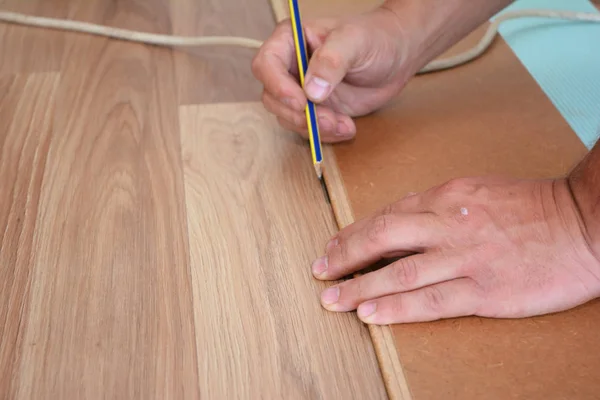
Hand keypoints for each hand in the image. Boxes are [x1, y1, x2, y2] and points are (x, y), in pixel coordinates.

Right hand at [251, 7, 414, 141]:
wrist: (398, 56)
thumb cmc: (376, 38)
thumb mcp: (355, 42)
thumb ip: (331, 61)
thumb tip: (312, 91)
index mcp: (291, 40)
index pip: (266, 64)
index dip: (278, 86)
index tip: (301, 102)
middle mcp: (290, 67)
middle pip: (273, 98)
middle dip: (299, 114)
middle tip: (328, 119)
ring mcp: (301, 91)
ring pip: (289, 118)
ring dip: (314, 128)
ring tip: (344, 124)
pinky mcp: (315, 111)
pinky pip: (308, 130)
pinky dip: (326, 135)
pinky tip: (348, 128)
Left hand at [311, 176, 599, 323]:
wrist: (584, 223)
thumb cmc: (533, 207)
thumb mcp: (478, 191)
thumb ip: (439, 206)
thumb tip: (403, 222)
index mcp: (447, 197)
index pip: (387, 215)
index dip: (355, 233)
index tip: (333, 246)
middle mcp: (449, 224)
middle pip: (383, 237)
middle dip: (345, 255)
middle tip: (319, 270)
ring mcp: (466, 257)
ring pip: (399, 272)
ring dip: (360, 286)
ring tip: (332, 299)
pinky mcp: (486, 290)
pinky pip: (431, 300)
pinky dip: (397, 308)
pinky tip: (370, 314)